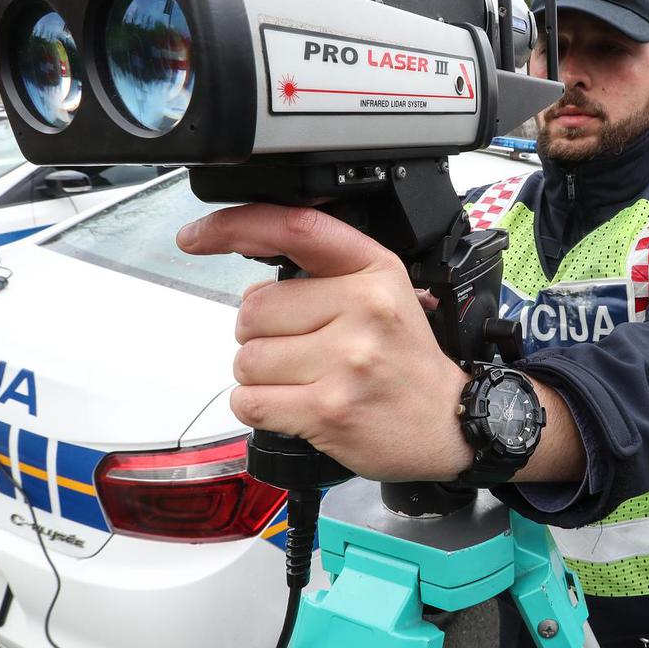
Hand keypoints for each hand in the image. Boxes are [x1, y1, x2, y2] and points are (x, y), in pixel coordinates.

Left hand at [178, 204, 471, 481]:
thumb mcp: (384, 294)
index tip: (197, 236)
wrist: (451, 421)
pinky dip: (259, 406)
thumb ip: (324, 276)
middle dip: (261, 334)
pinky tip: (294, 405)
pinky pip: (250, 401)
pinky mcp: (327, 409)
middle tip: (304, 351)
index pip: (293, 228)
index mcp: (374, 271)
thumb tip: (250, 287)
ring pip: (247, 358)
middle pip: (253, 309)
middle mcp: (363, 308)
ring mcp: (346, 360)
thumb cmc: (408, 361)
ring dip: (261, 375)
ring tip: (306, 381)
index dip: (234, 226)